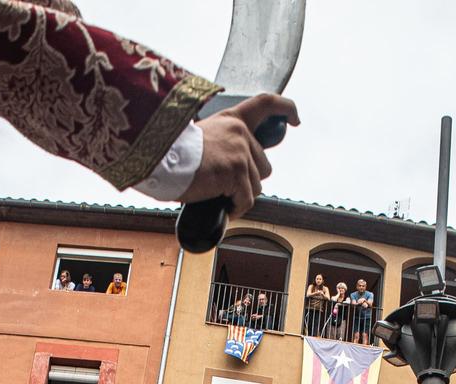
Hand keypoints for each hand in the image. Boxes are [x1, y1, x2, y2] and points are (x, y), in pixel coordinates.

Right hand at [182, 94, 299, 216]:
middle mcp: (240, 133)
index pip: (266, 104)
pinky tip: (222, 208)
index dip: (286, 109)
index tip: (294, 120)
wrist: (161, 162)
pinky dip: (236, 208)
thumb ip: (221, 144)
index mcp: (232, 119)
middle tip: (226, 188)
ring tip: (219, 197)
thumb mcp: (201, 139)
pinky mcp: (236, 173)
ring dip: (241, 196)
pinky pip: (246, 199)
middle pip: (263, 165)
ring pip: (257, 185)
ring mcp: (240, 152)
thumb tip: (231, 169)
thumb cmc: (170, 154)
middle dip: (248, 180)